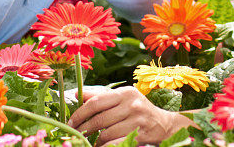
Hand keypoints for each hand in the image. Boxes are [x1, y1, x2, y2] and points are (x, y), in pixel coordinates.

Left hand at [68, 86, 192, 145]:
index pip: (95, 102)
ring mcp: (137, 119)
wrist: (163, 124)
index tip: (70, 122)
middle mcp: (131, 104)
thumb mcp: (122, 98)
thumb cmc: (138, 109)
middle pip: (99, 119)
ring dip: (95, 141)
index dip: (79, 113)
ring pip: (106, 134)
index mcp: (124, 92)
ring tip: (89, 142)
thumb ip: (101, 96)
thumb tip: (78, 95)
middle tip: (74, 135)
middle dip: (83, 129)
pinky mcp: (140, 134)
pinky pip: (115, 143)